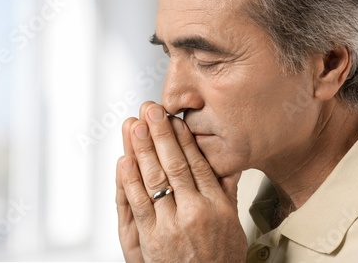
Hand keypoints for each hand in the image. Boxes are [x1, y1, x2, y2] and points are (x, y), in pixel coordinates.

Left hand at [116, 101, 246, 261]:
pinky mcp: (152, 238)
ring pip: (155, 179)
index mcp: (216, 205)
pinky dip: (130, 181)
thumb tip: (229, 159)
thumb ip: (227, 188)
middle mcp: (195, 211)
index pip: (197, 162)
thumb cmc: (219, 257)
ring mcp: (172, 224)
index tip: (173, 117)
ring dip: (142, 150)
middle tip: (150, 110)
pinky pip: (139, 204)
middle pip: (175, 165)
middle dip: (160, 134)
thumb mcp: (233, 222)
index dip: (183, 138)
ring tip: (134, 125)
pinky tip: (125, 160)